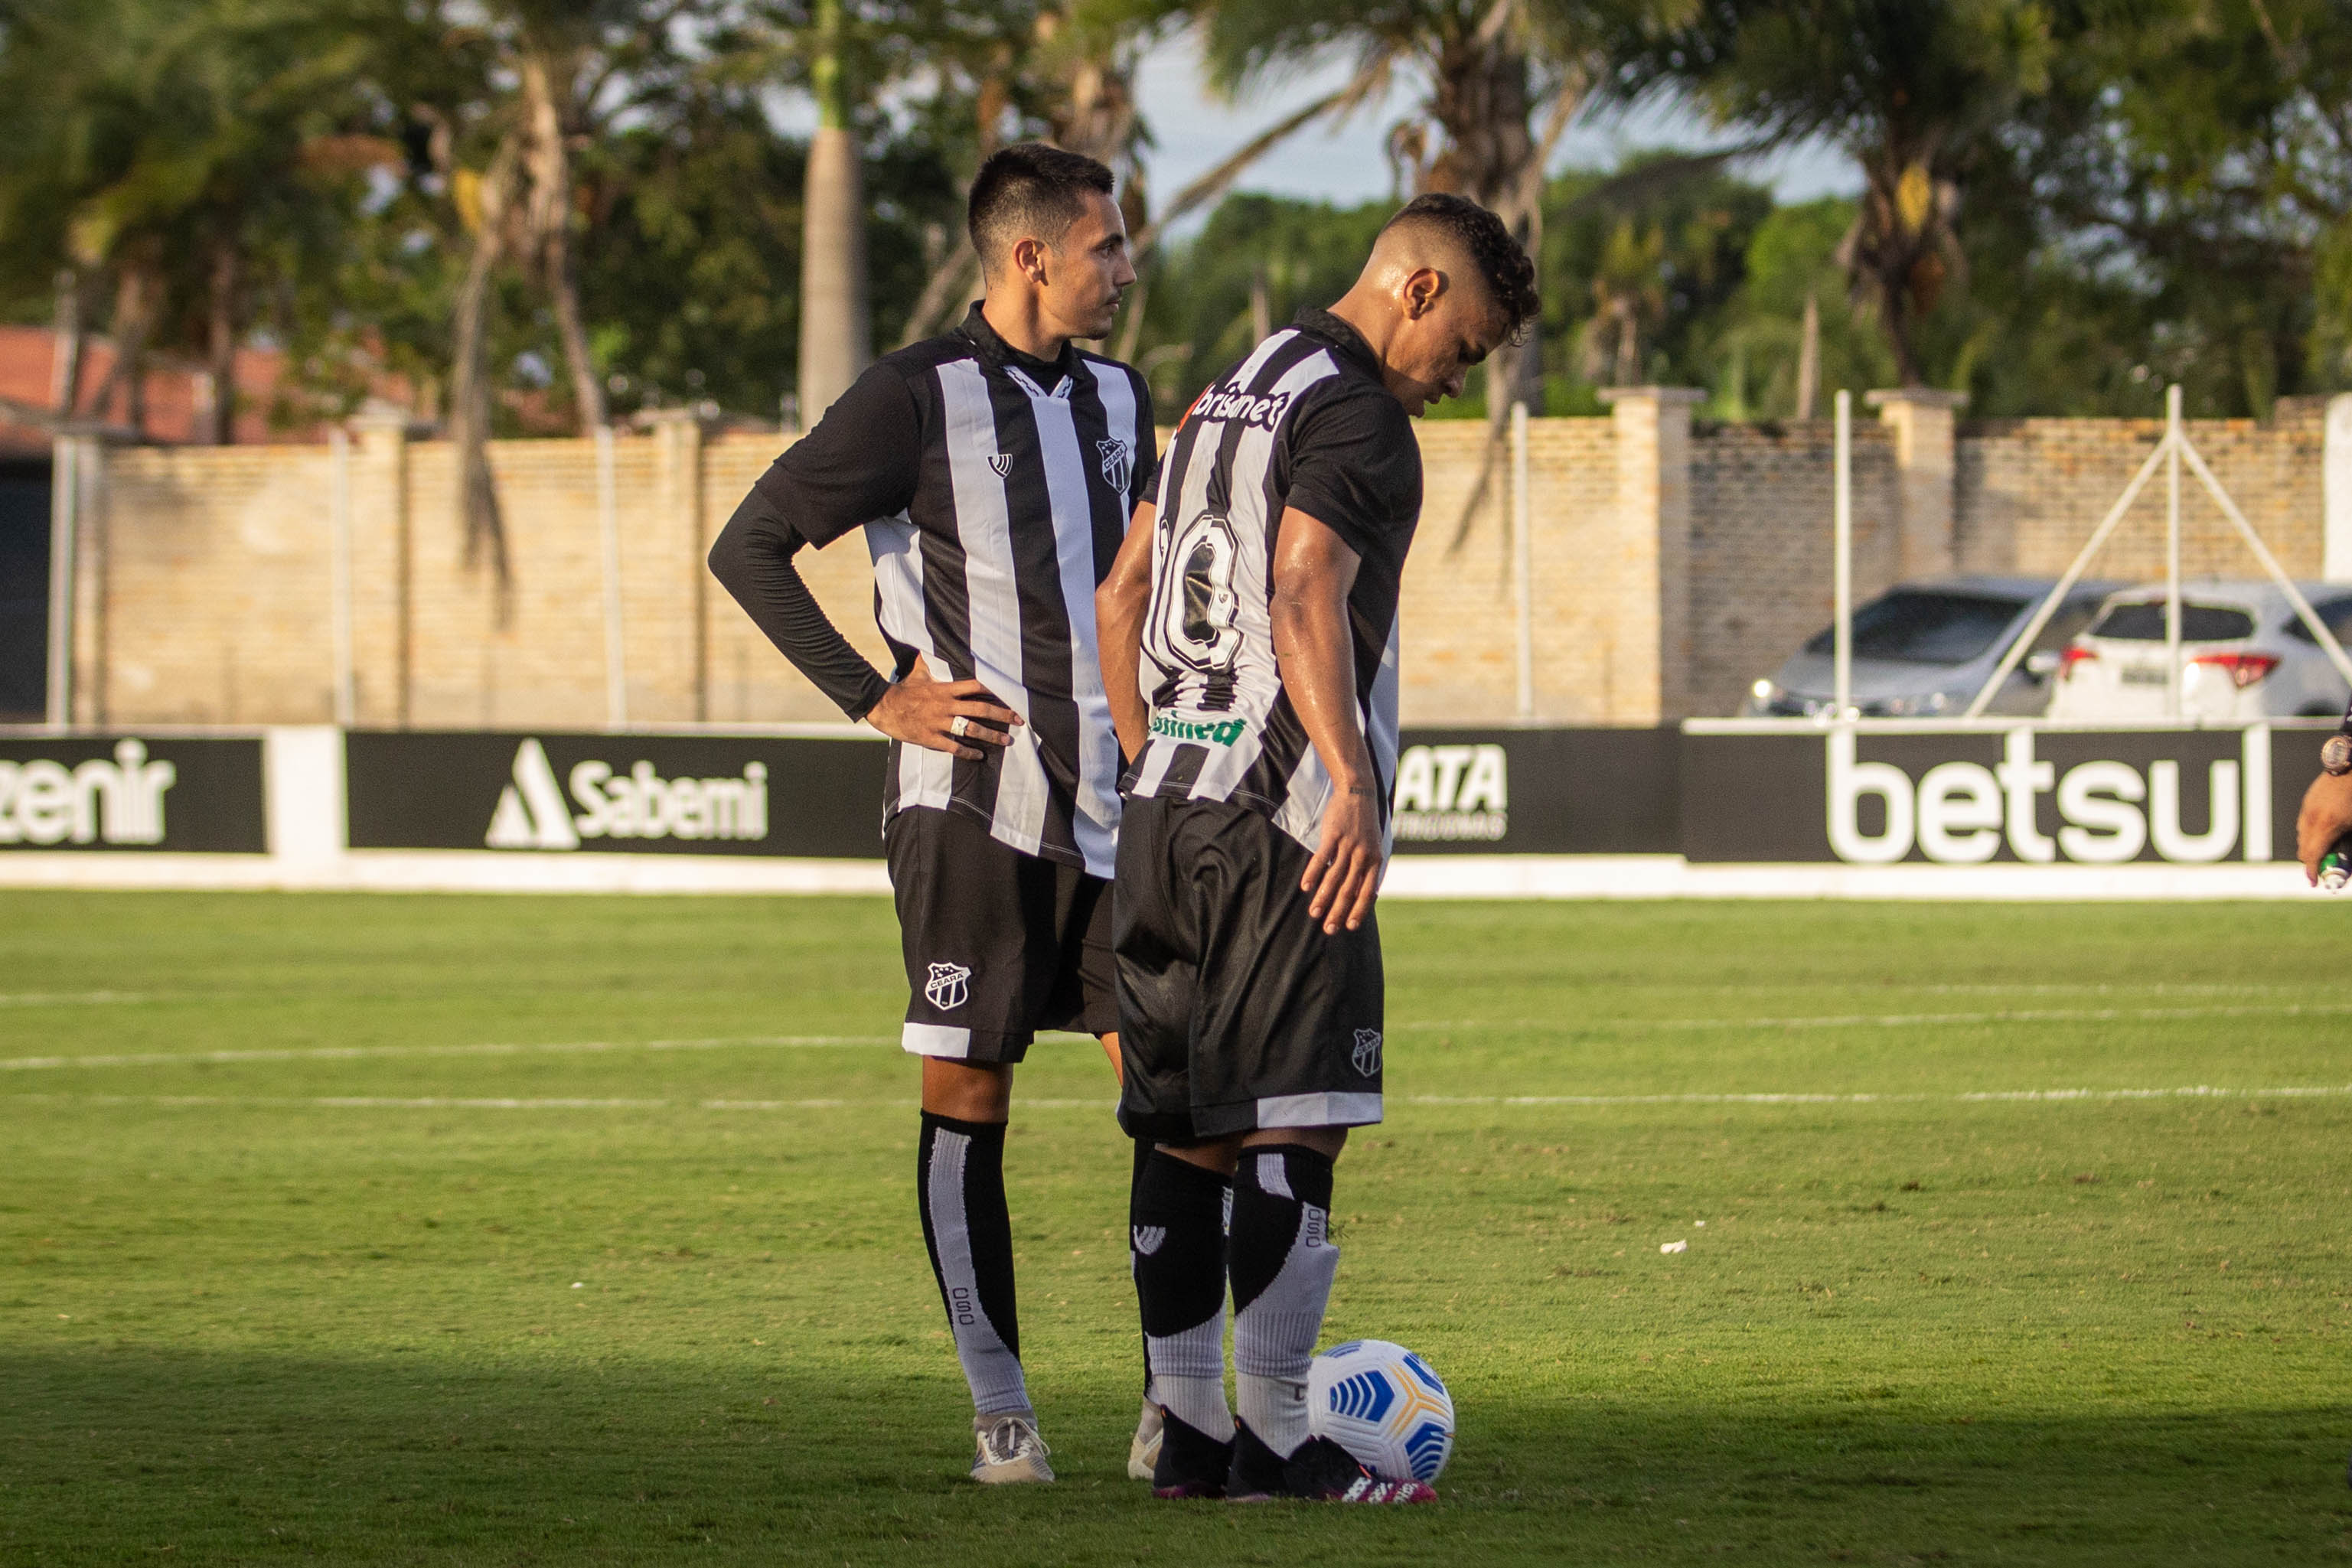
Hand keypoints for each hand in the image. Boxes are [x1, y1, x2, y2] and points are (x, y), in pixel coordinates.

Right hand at [862, 654, 1020, 760]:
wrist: (883, 707)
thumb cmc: (903, 689)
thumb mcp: (918, 671)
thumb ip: (931, 659)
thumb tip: (932, 640)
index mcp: (946, 689)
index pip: (976, 686)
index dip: (995, 689)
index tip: (1012, 694)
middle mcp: (946, 705)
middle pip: (981, 709)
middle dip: (1002, 715)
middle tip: (1020, 720)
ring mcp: (940, 723)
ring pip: (971, 729)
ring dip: (991, 736)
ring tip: (1007, 741)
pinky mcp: (931, 738)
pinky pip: (954, 747)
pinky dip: (968, 752)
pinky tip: (980, 756)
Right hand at [1302, 780, 1381, 934]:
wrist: (1359, 793)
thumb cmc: (1364, 824)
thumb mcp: (1373, 847)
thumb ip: (1367, 869)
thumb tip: (1364, 895)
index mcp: (1375, 861)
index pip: (1367, 892)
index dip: (1358, 911)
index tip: (1349, 927)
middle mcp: (1363, 855)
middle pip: (1350, 889)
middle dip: (1338, 911)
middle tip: (1328, 929)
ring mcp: (1348, 845)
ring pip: (1334, 877)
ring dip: (1323, 898)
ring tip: (1314, 913)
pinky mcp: (1333, 835)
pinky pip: (1322, 858)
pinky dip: (1313, 874)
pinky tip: (1306, 887)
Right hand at [2295, 769, 2351, 883]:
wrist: (2350, 767)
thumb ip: (2350, 844)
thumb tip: (2346, 859)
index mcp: (2328, 826)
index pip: (2312, 855)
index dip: (2311, 872)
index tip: (2314, 883)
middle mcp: (2313, 819)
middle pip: (2304, 850)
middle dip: (2311, 862)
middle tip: (2323, 868)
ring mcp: (2308, 810)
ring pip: (2302, 837)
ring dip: (2311, 847)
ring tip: (2325, 849)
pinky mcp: (2307, 802)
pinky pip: (2304, 825)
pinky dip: (2310, 834)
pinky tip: (2324, 831)